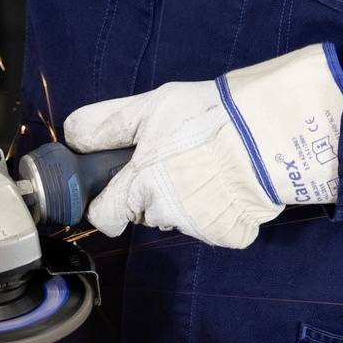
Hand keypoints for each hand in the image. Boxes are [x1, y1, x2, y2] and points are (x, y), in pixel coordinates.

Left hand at [64, 44, 342, 247]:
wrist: (270, 132)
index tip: (119, 186)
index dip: (107, 202)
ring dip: (184, 201)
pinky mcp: (229, 235)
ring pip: (177, 219)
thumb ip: (106, 125)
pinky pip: (212, 227)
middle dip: (150, 194)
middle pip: (144, 214)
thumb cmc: (207, 116)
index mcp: (140, 187)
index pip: (104, 216)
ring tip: (207, 168)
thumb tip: (72, 137)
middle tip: (174, 162)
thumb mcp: (149, 108)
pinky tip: (229, 185)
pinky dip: (217, 211)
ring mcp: (198, 228)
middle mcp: (165, 214)